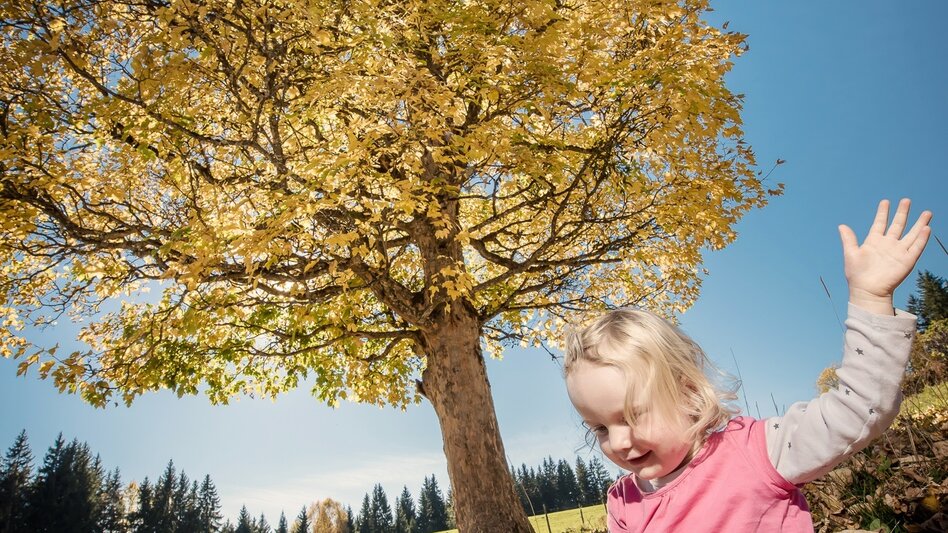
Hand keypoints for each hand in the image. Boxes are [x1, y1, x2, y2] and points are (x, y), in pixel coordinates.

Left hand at [839, 199, 931, 314]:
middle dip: (902, 213)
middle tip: (906, 200)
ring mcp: (898, 252)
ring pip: (911, 234)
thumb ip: (849, 239)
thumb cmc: (857, 274)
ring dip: (919, 224)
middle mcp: (888, 244)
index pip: (880, 223)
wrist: (867, 291)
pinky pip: (916, 247)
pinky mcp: (907, 261)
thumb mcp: (851, 253)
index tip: (886, 202)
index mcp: (873, 241)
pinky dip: (922, 238)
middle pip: (898, 225)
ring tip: (927, 213)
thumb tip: (841, 225)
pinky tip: (926, 228)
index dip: (883, 213)